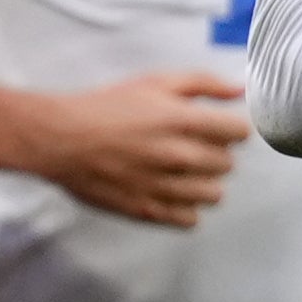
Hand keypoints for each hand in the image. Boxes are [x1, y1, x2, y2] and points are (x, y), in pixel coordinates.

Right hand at [19, 70, 251, 225]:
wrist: (60, 139)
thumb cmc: (105, 107)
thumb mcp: (155, 82)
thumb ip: (202, 84)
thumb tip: (238, 90)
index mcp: (185, 121)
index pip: (240, 134)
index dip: (229, 128)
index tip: (216, 128)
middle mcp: (181, 157)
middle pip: (228, 165)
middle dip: (214, 153)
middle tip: (189, 146)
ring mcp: (166, 188)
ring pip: (215, 194)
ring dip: (203, 182)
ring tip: (179, 170)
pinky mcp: (149, 211)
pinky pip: (191, 219)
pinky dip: (185, 207)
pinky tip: (169, 190)